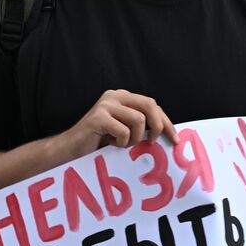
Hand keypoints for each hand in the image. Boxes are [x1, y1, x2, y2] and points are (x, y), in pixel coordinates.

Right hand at [56, 90, 177, 160]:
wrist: (70, 150)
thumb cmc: (99, 143)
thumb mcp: (125, 131)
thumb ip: (142, 125)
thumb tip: (167, 133)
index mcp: (123, 97)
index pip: (152, 105)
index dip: (166, 122)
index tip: (174, 139)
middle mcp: (115, 96)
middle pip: (149, 105)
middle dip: (157, 125)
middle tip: (153, 142)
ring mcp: (106, 104)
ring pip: (138, 120)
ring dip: (134, 138)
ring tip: (121, 144)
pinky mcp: (98, 116)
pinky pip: (124, 131)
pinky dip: (121, 142)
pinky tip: (110, 144)